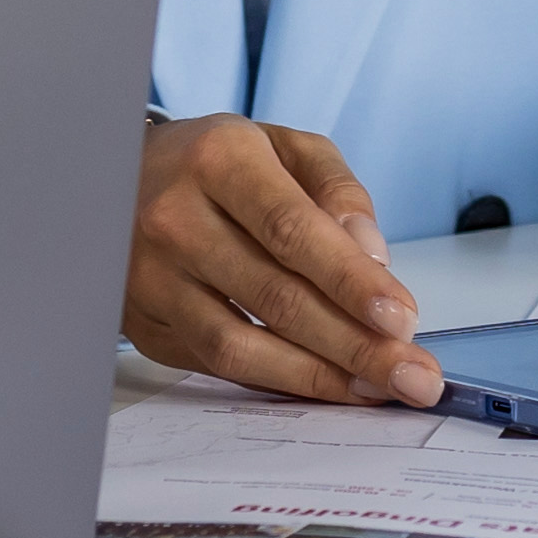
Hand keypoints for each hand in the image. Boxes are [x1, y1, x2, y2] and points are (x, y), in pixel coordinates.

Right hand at [120, 114, 438, 408]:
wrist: (125, 177)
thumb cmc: (220, 163)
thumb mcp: (286, 147)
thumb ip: (339, 192)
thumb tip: (372, 259)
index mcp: (219, 160)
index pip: (293, 231)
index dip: (350, 281)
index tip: (402, 319)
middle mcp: (174, 218)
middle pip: (274, 297)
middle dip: (355, 346)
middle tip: (412, 377)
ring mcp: (151, 278)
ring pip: (240, 347)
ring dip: (318, 377)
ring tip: (377, 390)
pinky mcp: (143, 323)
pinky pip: (216, 365)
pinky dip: (277, 380)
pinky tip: (325, 383)